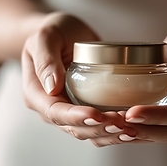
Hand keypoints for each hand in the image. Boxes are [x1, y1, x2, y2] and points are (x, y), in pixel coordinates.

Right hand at [21, 12, 135, 146]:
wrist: (63, 32)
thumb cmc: (53, 31)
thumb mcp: (45, 37)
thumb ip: (46, 59)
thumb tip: (52, 87)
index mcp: (36, 93)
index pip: (55, 112)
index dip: (76, 117)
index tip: (97, 115)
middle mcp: (50, 108)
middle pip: (73, 127)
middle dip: (98, 128)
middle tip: (122, 123)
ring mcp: (68, 111)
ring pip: (87, 132)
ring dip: (109, 134)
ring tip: (130, 129)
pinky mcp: (84, 109)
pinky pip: (97, 128)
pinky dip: (113, 132)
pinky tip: (130, 129)